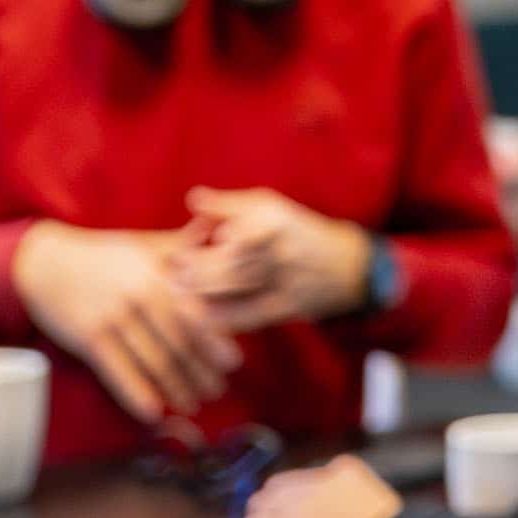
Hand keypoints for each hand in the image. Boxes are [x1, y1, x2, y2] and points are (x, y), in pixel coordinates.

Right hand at [11, 221, 241, 422]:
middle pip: (177, 340)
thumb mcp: (141, 245)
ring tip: (191, 404)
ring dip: (174, 387)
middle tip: (216, 391)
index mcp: (154, 274)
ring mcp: (111, 317)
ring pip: (151, 360)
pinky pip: (116, 370)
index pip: (192, 311)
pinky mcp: (88, 338)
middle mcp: (136, 296)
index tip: (233, 362)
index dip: (214, 339)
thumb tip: (216, 229)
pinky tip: (152, 412)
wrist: (45, 262)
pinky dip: (135, 393)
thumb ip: (180, 245)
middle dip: (199, 370)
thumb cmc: (102, 255)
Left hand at [170, 187, 373, 328]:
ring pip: (238, 287)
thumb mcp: (270, 207)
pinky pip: (250, 315)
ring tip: (177, 291)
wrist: (347, 266)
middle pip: (230, 262)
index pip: (233, 231)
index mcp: (276, 220)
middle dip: (196, 270)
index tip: (175, 251)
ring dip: (202, 291)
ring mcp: (287, 280)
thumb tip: (192, 199)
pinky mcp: (289, 306)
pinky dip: (224, 317)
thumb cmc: (297, 230)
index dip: (201, 243)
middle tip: (170, 275)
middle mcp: (282, 248)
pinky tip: (201, 316)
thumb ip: (229, 205)